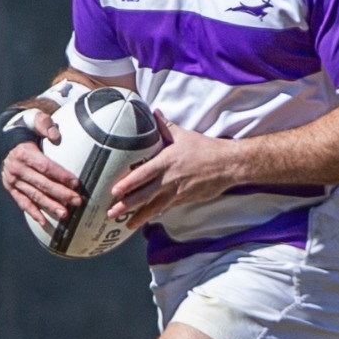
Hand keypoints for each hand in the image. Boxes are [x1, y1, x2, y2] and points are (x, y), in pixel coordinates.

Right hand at [0, 111, 83, 222]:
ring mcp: (12, 180)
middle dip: (61, 193)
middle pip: (42, 183)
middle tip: (77, 201)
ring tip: (65, 215)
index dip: (61, 175)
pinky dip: (33, 213)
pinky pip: (22, 202)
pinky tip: (44, 222)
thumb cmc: (27, 129)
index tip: (76, 183)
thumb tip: (55, 135)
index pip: (45, 167)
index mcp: (24, 153)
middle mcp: (16, 168)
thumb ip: (45, 123)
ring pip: (34, 195)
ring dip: (50, 206)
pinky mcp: (10, 188)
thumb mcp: (34, 119)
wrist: (5, 139)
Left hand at [108, 114, 239, 229]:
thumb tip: (153, 112)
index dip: (127, 184)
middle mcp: (169, 180)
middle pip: (144, 195)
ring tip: (127, 226)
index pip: (142, 175)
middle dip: (126, 205)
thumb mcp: (183, 135)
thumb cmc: (205, 149)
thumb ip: (165, 126)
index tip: (114, 191)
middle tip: (111, 213)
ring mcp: (177, 192)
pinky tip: (146, 220)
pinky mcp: (185, 200)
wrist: (228, 165)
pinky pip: (166, 208)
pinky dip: (155, 214)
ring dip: (139, 217)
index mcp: (166, 162)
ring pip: (154, 207)